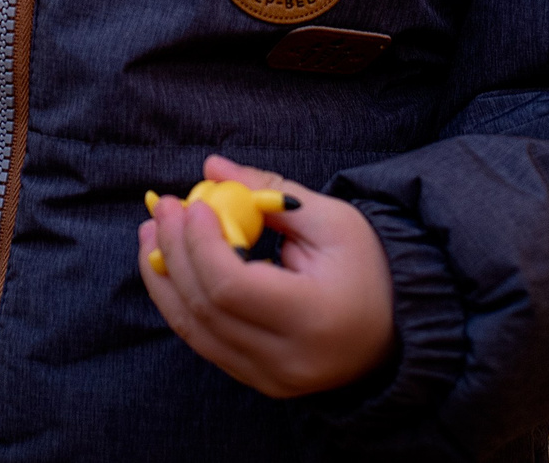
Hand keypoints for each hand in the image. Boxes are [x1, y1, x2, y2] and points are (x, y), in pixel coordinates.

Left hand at [139, 154, 394, 396]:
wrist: (397, 330)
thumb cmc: (369, 268)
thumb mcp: (331, 220)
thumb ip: (269, 190)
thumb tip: (212, 167)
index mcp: (313, 319)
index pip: (231, 287)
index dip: (201, 243)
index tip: (192, 203)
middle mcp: (288, 360)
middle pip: (205, 307)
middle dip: (174, 251)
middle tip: (162, 206)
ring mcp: (270, 378)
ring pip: (194, 329)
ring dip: (163, 277)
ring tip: (151, 231)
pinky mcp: (258, 381)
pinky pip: (203, 341)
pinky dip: (180, 300)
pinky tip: (168, 264)